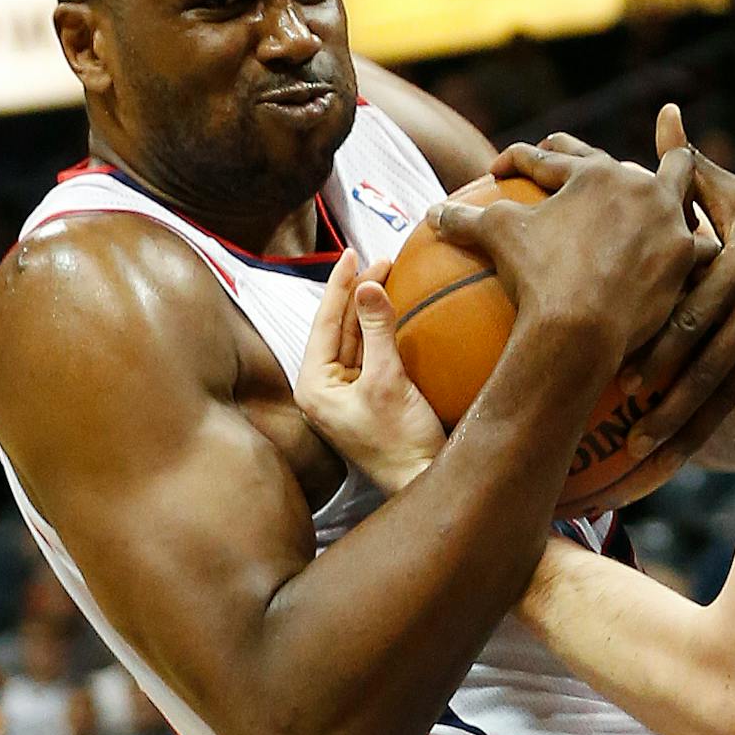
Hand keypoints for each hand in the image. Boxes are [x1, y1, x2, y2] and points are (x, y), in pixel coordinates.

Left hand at [296, 249, 449, 494]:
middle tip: (381, 261)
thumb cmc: (400, 441)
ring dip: (369, 308)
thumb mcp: (388, 380)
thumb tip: (367, 285)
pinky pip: (368, 353)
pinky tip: (391, 310)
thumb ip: (377, 330)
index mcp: (313, 386)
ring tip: (386, 276)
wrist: (422, 480)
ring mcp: (344, 393)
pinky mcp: (365, 397)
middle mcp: (322, 388)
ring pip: (353, 338)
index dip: (339, 285)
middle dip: (357, 293)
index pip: (324, 323)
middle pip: (338, 328)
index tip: (353, 254)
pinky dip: (379, 330)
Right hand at [437, 131, 703, 357]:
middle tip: (582, 155)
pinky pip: (699, 242)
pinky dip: (695, 239)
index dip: (520, 161)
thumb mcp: (495, 236)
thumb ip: (465, 218)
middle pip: (620, 161)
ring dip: (676, 173)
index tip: (502, 169)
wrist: (580, 330)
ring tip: (678, 159)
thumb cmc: (536, 276)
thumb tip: (430, 213)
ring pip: (679, 187)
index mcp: (592, 173)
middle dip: (601, 155)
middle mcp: (638, 186)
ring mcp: (668, 221)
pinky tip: (695, 243)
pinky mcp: (687, 259)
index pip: (550, 158)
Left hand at [621, 104, 734, 463]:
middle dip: (668, 404)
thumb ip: (693, 170)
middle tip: (631, 438)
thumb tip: (665, 116)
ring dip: (695, 429)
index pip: (689, 316)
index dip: (656, 352)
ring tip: (657, 458)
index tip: (623, 382)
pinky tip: (728, 454)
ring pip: (734, 391)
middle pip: (706, 362)